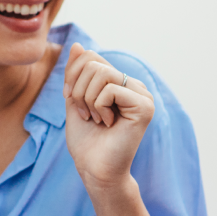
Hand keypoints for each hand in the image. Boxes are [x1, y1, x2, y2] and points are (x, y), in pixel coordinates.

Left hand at [63, 43, 154, 190]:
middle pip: (93, 63)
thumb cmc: (86, 141)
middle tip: (86, 114)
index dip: (73, 75)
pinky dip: (99, 107)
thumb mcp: (74, 100)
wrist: (95, 170)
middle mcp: (134, 86)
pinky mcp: (145, 106)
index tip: (71, 99)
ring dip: (87, 100)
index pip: (91, 57)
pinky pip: (111, 89)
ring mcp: (142, 95)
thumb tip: (79, 44)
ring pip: (101, 74)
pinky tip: (108, 123)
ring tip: (96, 119)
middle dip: (78, 90)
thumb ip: (76, 74)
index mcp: (120, 83)